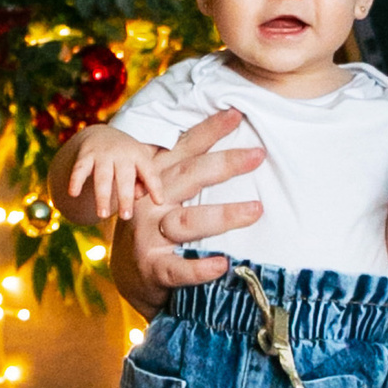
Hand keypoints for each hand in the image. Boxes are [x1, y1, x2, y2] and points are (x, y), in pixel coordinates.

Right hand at [63, 126, 167, 222]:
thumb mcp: (140, 165)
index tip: (159, 202)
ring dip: (102, 196)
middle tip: (126, 217)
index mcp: (139, 156)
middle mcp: (121, 153)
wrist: (102, 134)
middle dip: (125, 197)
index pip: (149, 172)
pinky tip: (73, 194)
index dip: (155, 186)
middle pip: (124, 177)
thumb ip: (145, 182)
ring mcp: (102, 154)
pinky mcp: (85, 155)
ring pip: (102, 176)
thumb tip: (139, 196)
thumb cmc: (127, 158)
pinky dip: (75, 180)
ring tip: (102, 215)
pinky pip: (80, 168)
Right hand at [123, 108, 267, 298]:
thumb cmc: (158, 227)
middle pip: (189, 178)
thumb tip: (233, 141)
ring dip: (223, 215)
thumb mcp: (163, 194)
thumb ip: (187, 172)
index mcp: (156, 181)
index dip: (209, 130)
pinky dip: (200, 268)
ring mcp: (148, 236)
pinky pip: (178, 269)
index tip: (237, 113)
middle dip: (225, 164)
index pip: (185, 150)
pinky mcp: (153, 268)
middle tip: (258, 155)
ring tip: (256, 210)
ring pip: (188, 222)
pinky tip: (222, 264)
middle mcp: (150, 203)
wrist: (129, 275)